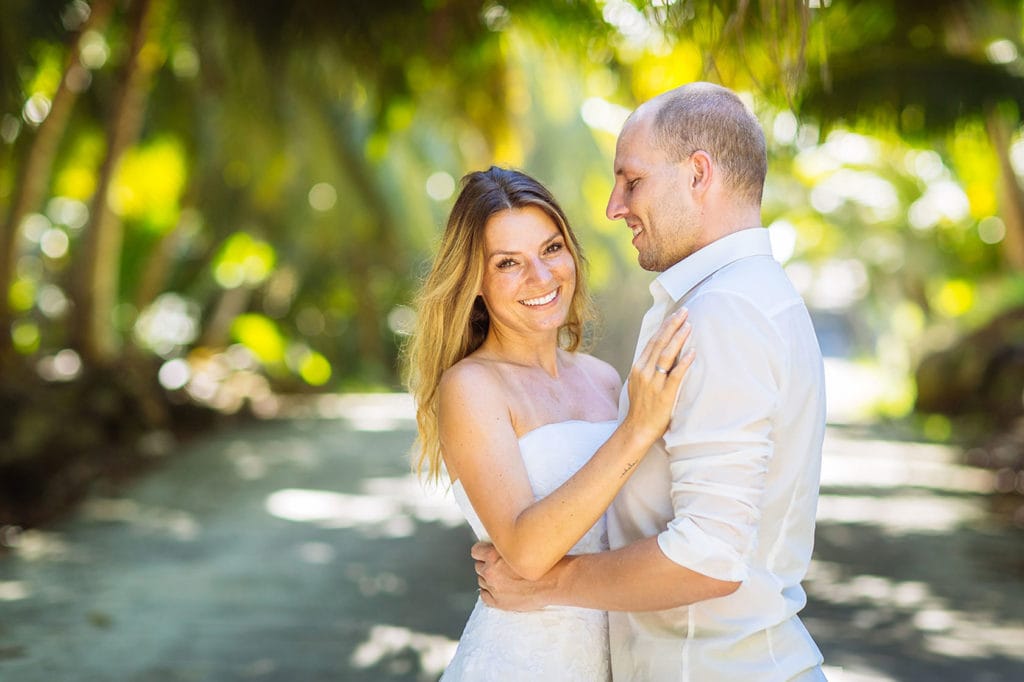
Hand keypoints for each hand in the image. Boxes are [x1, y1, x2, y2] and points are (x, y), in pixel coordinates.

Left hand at [471, 541, 550, 610]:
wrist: (554, 582)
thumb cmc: (542, 562)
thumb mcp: (522, 545)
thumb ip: (507, 547)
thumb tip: (500, 545)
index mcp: (493, 555)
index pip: (476, 551)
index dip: (482, 551)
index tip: (486, 553)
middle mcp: (491, 571)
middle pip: (479, 567)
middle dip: (487, 565)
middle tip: (499, 566)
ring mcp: (494, 588)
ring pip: (482, 581)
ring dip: (489, 579)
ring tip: (502, 578)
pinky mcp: (499, 603)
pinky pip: (484, 596)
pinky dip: (489, 592)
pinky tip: (498, 589)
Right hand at [624, 307, 694, 441]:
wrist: (637, 429)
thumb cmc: (642, 407)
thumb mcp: (640, 383)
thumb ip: (649, 368)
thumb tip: (663, 353)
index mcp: (638, 367)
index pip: (653, 341)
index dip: (665, 326)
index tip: (675, 315)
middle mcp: (644, 372)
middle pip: (660, 343)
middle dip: (673, 325)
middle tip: (684, 311)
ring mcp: (654, 383)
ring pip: (667, 355)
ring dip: (679, 338)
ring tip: (689, 325)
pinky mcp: (664, 394)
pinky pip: (676, 375)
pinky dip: (684, 362)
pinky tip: (693, 352)